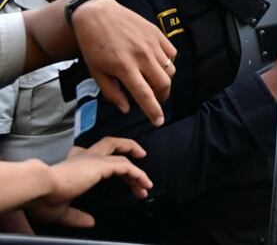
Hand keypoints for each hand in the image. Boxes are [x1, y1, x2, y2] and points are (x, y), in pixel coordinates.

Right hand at [27, 137, 151, 227]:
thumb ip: (77, 216)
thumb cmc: (43, 197)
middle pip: (111, 144)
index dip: (109, 162)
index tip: (119, 176)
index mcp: (73, 163)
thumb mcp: (61, 210)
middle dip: (128, 150)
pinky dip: (138, 174)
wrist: (38, 187)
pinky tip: (144, 183)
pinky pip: (127, 166)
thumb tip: (90, 222)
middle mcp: (84, 156)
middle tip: (140, 165)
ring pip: (122, 156)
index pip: (93, 155)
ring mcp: (94, 158)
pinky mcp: (101, 164)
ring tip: (146, 184)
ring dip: (137, 171)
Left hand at [72, 0, 176, 126]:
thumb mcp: (96, 71)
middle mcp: (141, 56)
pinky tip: (158, 63)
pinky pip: (171, 53)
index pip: (144, 95)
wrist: (97, 14)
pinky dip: (168, 62)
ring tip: (155, 81)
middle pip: (163, 84)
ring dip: (165, 80)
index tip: (159, 121)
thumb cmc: (93, 44)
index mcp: (124, 67)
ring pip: (170, 69)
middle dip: (163, 96)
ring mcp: (151, 43)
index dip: (153, 111)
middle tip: (156, 99)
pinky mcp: (157, 33)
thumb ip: (112, 92)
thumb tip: (127, 108)